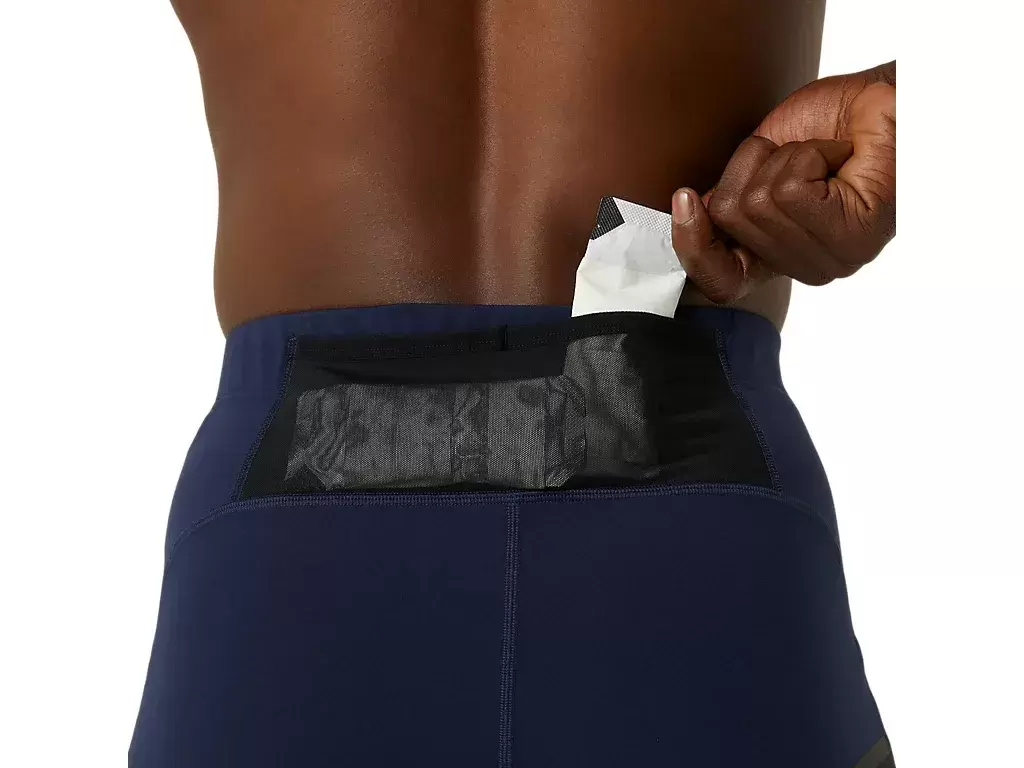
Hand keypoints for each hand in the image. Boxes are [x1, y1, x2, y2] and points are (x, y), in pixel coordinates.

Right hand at [671, 68, 895, 302]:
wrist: (885, 101)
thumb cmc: (831, 125)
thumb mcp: (760, 162)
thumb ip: (729, 200)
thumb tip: (685, 214)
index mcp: (783, 258)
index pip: (722, 283)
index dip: (692, 247)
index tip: (684, 200)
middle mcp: (808, 268)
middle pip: (728, 220)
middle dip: (751, 168)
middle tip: (796, 157)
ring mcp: (832, 260)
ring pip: (755, 202)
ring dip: (783, 157)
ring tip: (821, 155)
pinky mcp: (851, 238)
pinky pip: (787, 189)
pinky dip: (807, 154)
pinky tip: (838, 157)